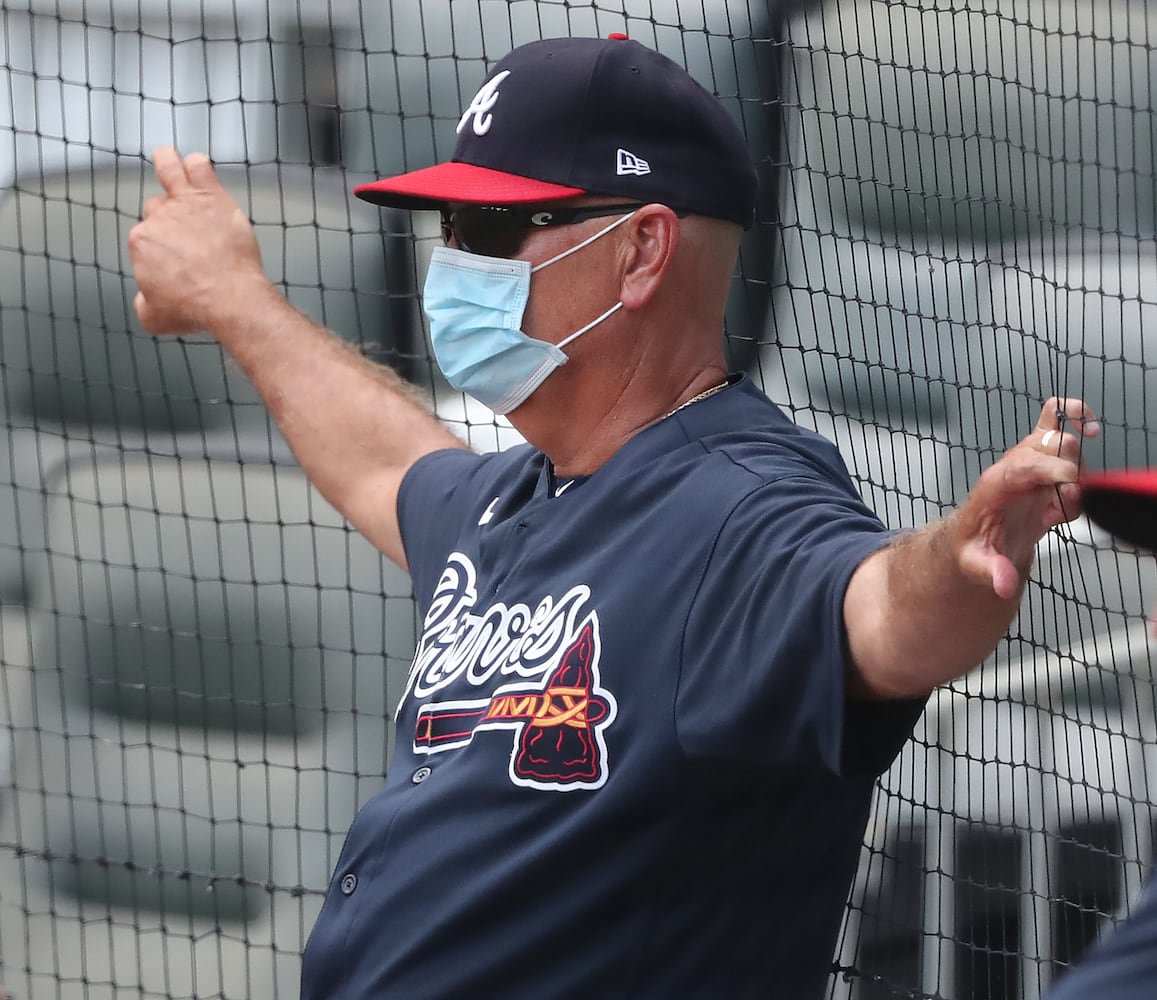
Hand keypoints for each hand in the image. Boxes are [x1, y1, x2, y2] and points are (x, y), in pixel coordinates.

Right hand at [127, 147, 268, 334]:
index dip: (162, 247)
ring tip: (168, 157)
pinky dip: (197, 164)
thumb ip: (144, 303)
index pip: (147, 236)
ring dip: (168, 163)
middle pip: (158, 207)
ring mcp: (185, 205)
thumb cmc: (195, 308)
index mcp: (142, 243)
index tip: (177, 260)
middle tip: (189, 233)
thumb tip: (144, 298)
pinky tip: (199, 163)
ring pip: (169, 171)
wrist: (228, 298)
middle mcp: (159, 219)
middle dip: (169, 217)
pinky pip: (199, 169)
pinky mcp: (211, 199)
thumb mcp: (154, 318)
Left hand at [955, 396, 1099, 598]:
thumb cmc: (973, 544)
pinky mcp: (1042, 459)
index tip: (1068, 484)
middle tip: (1059, 507)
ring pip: (1064, 440)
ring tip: (1058, 506)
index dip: (1048, 469)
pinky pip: (1058, 420)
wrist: (975, 535)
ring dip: (1076, 471)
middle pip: (1050, 445)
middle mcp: (1013, 466)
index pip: (1021, 466)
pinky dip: (1077, 420)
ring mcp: (1029, 460)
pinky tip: (1086, 438)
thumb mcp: (974, 563)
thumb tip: (1004, 583)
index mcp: (994, 485)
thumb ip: (991, 571)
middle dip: (1069, 472)